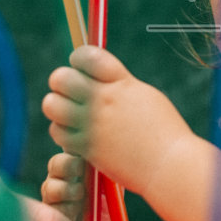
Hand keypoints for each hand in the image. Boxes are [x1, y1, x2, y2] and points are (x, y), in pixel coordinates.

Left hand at [40, 46, 197, 196]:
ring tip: (71, 114)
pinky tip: (76, 134)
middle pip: (61, 78)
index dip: (78, 59)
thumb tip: (100, 78)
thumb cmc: (164, 131)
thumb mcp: (144, 96)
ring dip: (58, 108)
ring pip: (52, 105)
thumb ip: (119, 85)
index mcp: (121, 82)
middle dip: (62, 82)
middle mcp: (104, 100)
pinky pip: (58, 132)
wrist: (168, 165)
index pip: (87, 56)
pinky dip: (63, 132)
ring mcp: (93, 124)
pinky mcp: (86, 147)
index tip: (81, 68)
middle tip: (72, 93)